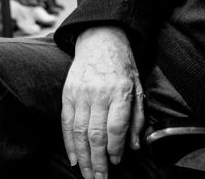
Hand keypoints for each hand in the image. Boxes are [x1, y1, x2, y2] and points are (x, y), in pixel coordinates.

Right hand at [61, 26, 144, 178]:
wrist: (99, 40)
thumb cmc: (122, 66)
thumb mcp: (138, 87)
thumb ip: (137, 117)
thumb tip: (134, 146)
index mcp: (119, 90)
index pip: (116, 126)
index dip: (116, 148)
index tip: (116, 161)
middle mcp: (98, 93)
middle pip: (96, 134)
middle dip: (98, 161)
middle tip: (100, 178)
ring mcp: (80, 93)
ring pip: (80, 132)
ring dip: (83, 157)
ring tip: (88, 174)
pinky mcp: (67, 94)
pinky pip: (66, 123)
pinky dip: (69, 143)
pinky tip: (74, 159)